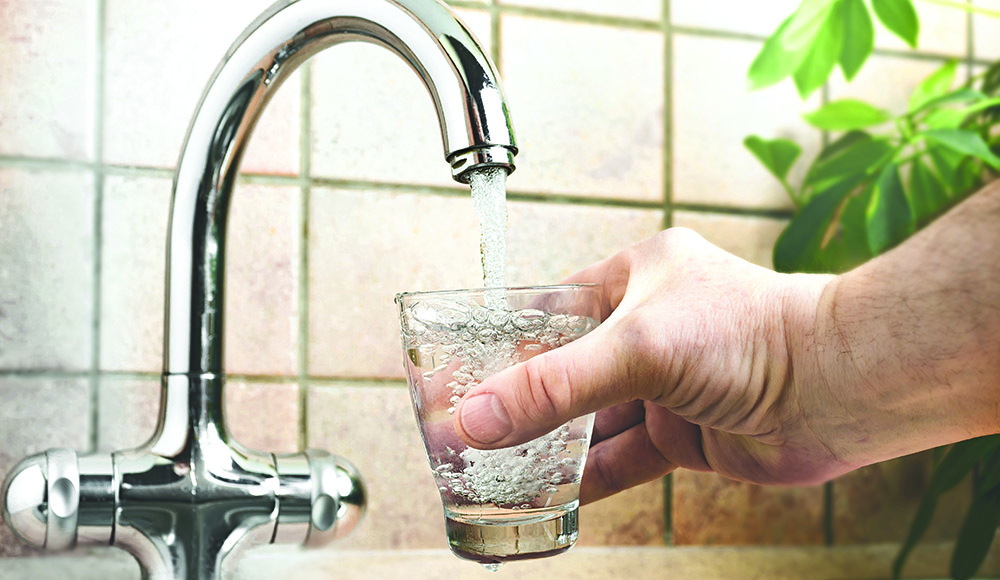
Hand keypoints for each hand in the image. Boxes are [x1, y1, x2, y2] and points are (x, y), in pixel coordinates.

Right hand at [452, 228, 847, 503]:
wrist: (839, 389)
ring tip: (499, 470)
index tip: (461, 374)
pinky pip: (623, 457)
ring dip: (551, 447)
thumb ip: (555, 386)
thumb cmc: (754, 333)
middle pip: (567, 369)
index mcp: (636, 278)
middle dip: (522, 403)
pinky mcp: (685, 433)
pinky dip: (589, 478)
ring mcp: (667, 384)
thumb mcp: (638, 346)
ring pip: (592, 420)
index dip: (505, 344)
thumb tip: (480, 417)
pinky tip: (552, 497)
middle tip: (472, 431)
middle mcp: (649, 328)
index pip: (551, 310)